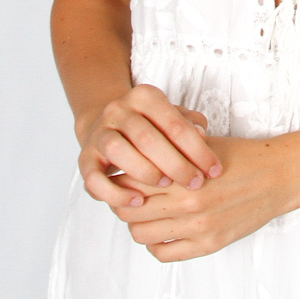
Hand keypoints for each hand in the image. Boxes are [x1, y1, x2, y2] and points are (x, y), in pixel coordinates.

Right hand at [77, 84, 222, 210]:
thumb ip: (189, 123)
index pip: (174, 123)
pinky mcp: (85, 159)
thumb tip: (203, 134)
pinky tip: (136, 202)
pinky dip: (115, 193)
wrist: (105, 124)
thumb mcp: (172, 116)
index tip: (214, 170)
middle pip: (147, 137)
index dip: (197, 149)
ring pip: (117, 151)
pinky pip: (94, 178)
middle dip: (175, 163)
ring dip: (145, 171)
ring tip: (166, 186)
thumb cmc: (151, 125)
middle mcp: (118, 110)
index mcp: (144, 96)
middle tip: (195, 183)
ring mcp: (99, 133)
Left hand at [112, 134, 299, 261]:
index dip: (121, 177)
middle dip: (123, 201)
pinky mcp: (208, 245)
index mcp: (184, 171)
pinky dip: (155, 244)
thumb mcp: (203, 143)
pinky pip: (164, 253)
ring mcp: (198, 226)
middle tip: (128, 195)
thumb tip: (136, 149)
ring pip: (141, 234)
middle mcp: (188, 201)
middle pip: (129, 209)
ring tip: (145, 212)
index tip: (121, 174)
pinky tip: (162, 230)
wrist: (278, 176)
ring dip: (137, 223)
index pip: (132, 180)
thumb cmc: (242, 155)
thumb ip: (171, 146)